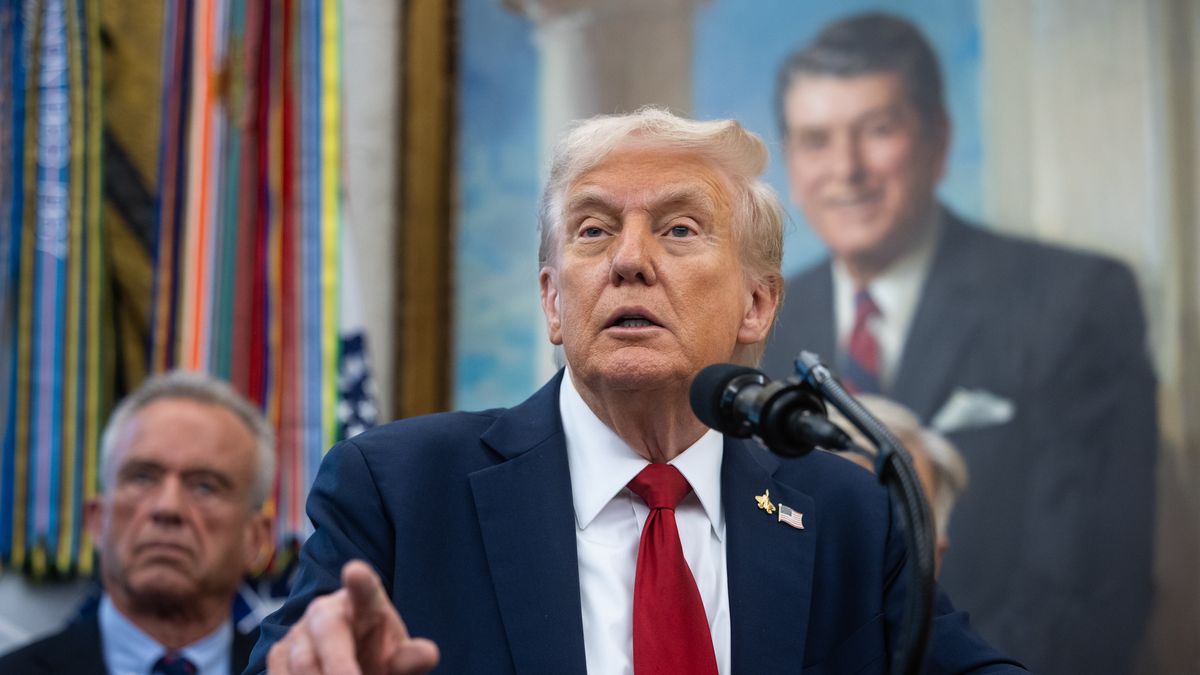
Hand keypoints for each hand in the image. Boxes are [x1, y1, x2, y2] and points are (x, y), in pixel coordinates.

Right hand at [266, 560, 439, 674]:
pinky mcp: (278, 654)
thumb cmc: (375, 654)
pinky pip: (280, 674)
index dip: (360, 581)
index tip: (355, 571)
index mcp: (364, 603)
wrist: (344, 665)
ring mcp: (298, 631)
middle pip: (326, 634)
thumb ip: (409, 658)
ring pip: (301, 662)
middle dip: (339, 667)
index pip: (364, 589)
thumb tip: (429, 654)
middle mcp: (326, 611)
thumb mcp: (396, 658)